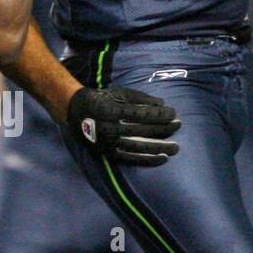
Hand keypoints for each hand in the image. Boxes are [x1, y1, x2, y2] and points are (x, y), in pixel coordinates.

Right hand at [66, 87, 180, 166]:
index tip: (173, 113)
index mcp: (110, 110)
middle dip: (162, 128)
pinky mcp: (108, 154)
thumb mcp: (118, 93)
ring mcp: (108, 143)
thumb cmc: (100, 99)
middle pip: (141, 131)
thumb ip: (140, 98)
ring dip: (159, 148)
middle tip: (178, 125)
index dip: (158, 114)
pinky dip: (148, 160)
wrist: (74, 112)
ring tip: (176, 147)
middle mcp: (108, 128)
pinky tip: (162, 158)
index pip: (140, 114)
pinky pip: (131, 159)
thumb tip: (162, 104)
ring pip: (138, 147)